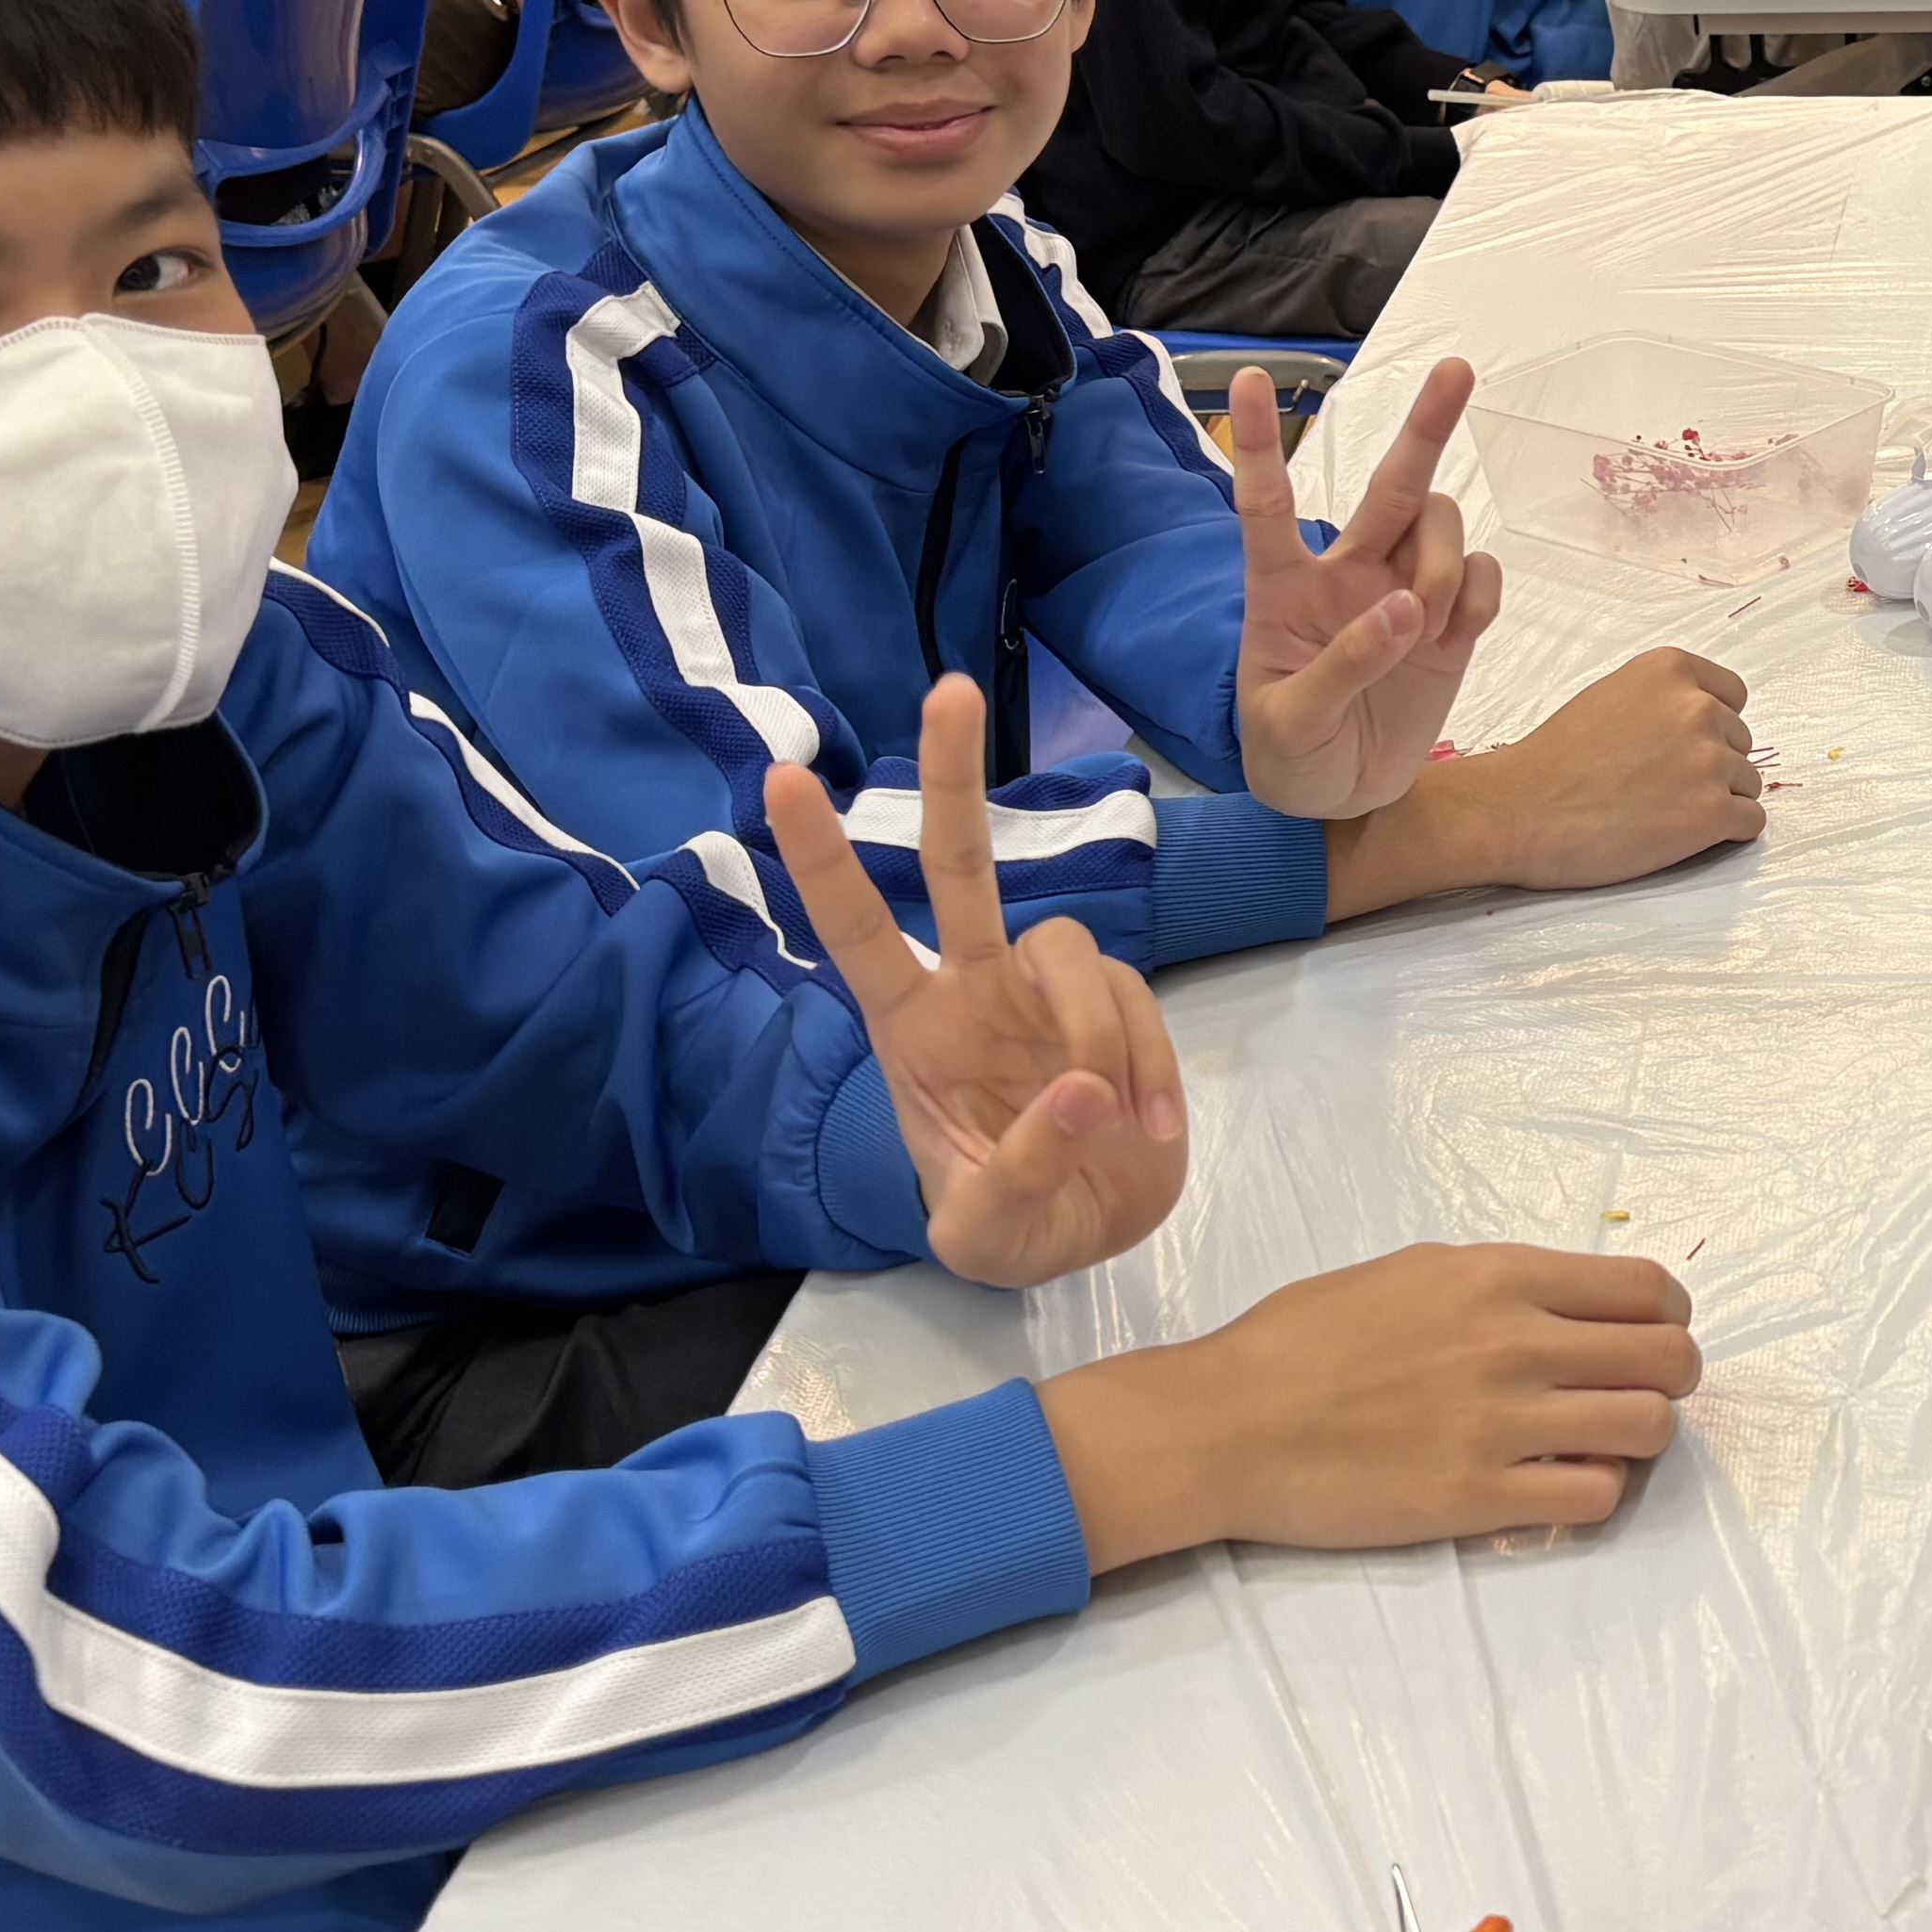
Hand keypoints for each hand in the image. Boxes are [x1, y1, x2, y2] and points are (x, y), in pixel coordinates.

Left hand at [763, 677, 1189, 1288]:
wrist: (1091, 1236)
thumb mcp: (988, 1239)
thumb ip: (1020, 1174)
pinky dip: (1151, 1068)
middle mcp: (974, 989)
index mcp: (911, 1032)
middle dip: (949, 775)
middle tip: (949, 692)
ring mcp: (1048, 994)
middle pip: (958, 864)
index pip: (858, 932)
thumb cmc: (1009, 1230)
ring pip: (1075, 950)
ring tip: (1117, 1124)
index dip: (822, 861)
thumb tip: (1080, 1092)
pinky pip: (1139, 1007)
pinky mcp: (1119, 1011)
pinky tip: (1148, 1132)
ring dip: (1101, 1033)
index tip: (780, 782)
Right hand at [1040, 1242, 1702, 1569]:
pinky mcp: (1482, 1499)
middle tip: (1634, 1394)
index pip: (1648, 1291)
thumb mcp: (1410, 1272)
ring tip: (1599, 1443)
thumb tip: (1567, 1302)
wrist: (1229, 1423)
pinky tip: (1559, 1483)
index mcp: (1500, 1277)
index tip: (1650, 1336)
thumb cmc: (1303, 1340)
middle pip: (1669, 1360)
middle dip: (1670, 1377)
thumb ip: (1497, 1284)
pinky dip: (1596, 1491)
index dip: (1667, 1317)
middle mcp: (1516, 1342)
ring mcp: (1504, 1424)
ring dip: (1638, 1439)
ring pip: (1648, 1430)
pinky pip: (1596, 1497)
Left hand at [1227, 358, 1496, 822]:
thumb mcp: (1290, 724)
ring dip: (1443, 563)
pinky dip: (1480, 596)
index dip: (1262, 443)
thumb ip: (1342, 666)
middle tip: (1457, 370)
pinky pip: (1483, 577)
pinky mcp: (1451, 626)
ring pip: (1441, 528)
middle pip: (1390, 485)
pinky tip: (1458, 634)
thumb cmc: (1290, 756)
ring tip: (1429, 624)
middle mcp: (1348, 573)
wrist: (1339, 802)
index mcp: (1283, 588)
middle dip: (1424, 426)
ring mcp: (1403, 594)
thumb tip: (1404, 609)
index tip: (1250, 377)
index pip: (1267, 503)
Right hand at [1414, 649, 1762, 899]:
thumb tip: (1698, 724)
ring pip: (1747, 783)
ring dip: (1716, 800)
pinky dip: (1725, 833)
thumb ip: (1661, 701)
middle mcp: (1698, 708)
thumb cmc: (1552, 761)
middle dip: (1710, 766)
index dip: (1710, 727)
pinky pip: (1751, 821)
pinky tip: (1683, 835)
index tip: (1679, 749)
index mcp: (1671, 670)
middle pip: (1740, 742)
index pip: (1732, 696)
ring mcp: (1709, 761)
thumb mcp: (1610, 696)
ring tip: (1663, 813)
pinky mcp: (1712, 813)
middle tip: (1659, 788)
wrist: (1518, 811)